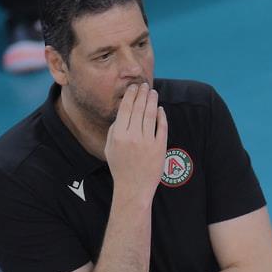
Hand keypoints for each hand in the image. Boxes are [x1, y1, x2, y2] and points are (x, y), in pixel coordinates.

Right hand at [105, 83, 167, 203]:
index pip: (125, 109)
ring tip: (152, 92)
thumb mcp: (110, 147)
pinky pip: (161, 127)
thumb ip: (114, 129)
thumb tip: (123, 113)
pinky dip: (161, 116)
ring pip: (151, 115)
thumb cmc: (120, 167)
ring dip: (152, 101)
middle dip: (142, 94)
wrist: (134, 187)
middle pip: (138, 109)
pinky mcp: (159, 147)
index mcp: (119, 135)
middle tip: (144, 85)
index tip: (133, 88)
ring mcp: (147, 142)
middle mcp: (133, 136)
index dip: (130, 96)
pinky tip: (160, 109)